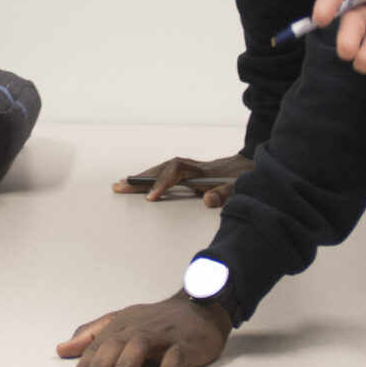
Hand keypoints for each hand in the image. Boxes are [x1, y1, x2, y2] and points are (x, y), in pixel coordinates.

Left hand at [56, 294, 233, 366]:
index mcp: (122, 324)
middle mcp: (139, 328)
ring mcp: (162, 336)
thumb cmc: (157, 320)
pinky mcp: (184, 345)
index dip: (85, 364)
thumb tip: (62, 349)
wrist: (199, 308)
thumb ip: (91, 334)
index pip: (99, 345)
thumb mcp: (121, 321)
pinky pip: (174, 360)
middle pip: (115, 346)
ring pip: (140, 349)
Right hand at [114, 154, 252, 209]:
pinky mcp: (184, 173)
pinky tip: (138, 184)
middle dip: (140, 179)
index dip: (161, 183)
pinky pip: (162, 173)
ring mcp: (186, 168)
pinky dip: (148, 178)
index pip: (175, 172)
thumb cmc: (240, 179)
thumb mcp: (238, 187)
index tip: (150, 198)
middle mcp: (189, 166)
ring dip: (141, 177)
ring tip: (121, 185)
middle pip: (161, 169)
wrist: (245, 167)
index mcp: (200, 170)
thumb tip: (207, 200)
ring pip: (159, 170)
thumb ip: (224, 194)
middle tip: (120, 186)